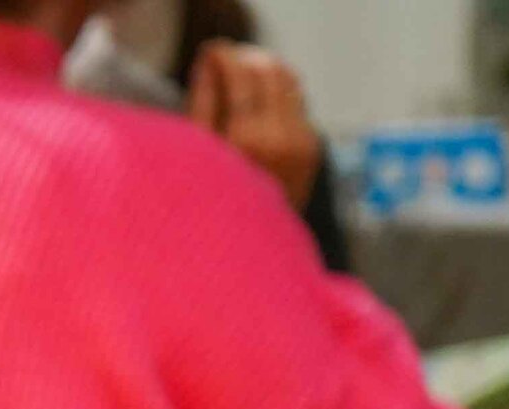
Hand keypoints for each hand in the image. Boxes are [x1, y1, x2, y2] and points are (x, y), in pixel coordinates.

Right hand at [189, 43, 323, 209]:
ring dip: (265, 73)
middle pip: (267, 70)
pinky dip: (278, 95)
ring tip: (242, 85)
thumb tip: (209, 62)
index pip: (240, 74)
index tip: (211, 53)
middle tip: (225, 68)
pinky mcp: (312, 148)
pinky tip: (259, 109)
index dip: (224, 55)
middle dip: (246, 60)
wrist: (251, 254)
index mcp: (247, 141)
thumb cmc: (212, 210)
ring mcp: (302, 143)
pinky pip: (298, 102)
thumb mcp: (196, 158)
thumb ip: (202, 105)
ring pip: (288, 80)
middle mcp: (280, 139)